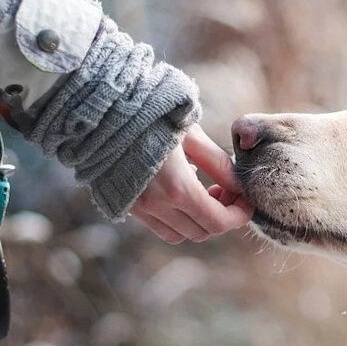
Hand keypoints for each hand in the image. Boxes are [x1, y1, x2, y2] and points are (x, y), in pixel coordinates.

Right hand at [130, 124, 253, 243]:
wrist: (99, 110)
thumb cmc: (150, 115)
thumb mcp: (191, 135)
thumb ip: (218, 164)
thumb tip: (240, 185)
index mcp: (176, 188)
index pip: (218, 222)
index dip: (239, 215)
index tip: (247, 199)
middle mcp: (155, 205)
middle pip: (201, 232)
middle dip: (222, 216)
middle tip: (227, 191)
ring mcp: (137, 208)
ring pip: (179, 234)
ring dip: (198, 220)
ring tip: (205, 192)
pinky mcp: (124, 204)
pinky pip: (157, 226)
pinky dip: (176, 218)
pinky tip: (180, 189)